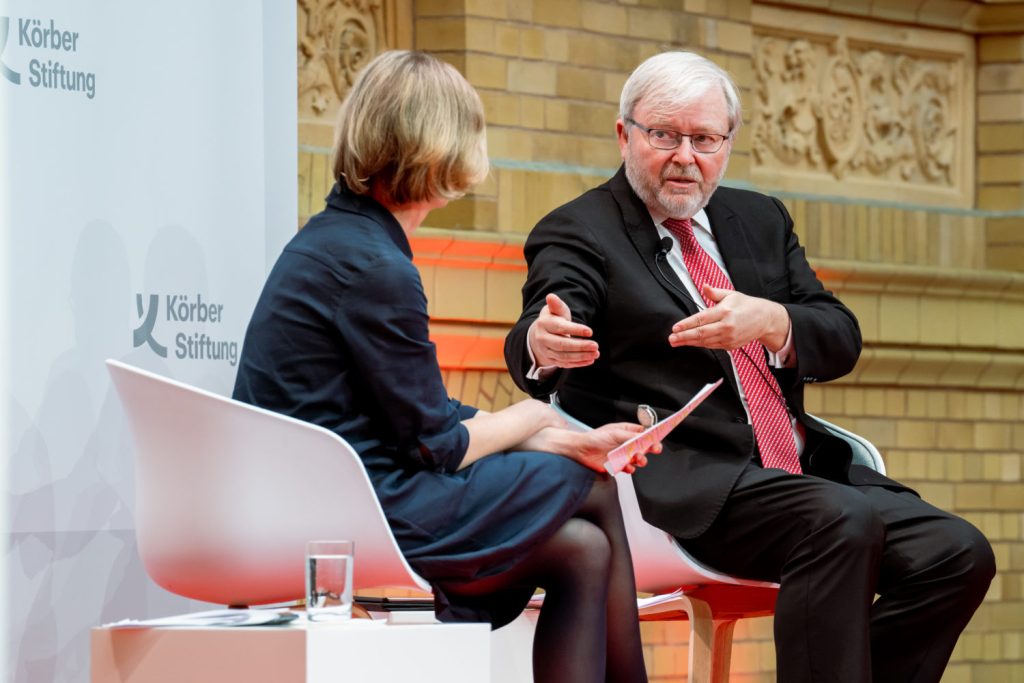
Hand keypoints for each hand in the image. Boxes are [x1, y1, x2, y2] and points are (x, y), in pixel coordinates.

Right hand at [528, 293, 598, 368]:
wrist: (539, 335)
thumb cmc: (553, 319)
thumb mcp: (555, 310)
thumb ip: (556, 305)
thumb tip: (551, 296)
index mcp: (544, 324)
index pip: (560, 328)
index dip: (576, 330)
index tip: (590, 331)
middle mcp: (543, 339)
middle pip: (562, 345)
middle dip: (580, 346)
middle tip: (595, 345)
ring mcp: (546, 351)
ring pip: (564, 356)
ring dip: (581, 356)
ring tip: (596, 353)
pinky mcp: (551, 360)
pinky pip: (565, 364)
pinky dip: (578, 364)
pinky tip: (590, 360)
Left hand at [571, 423, 659, 473]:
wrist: (580, 451)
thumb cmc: (594, 438)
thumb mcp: (614, 433)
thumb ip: (630, 436)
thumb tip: (643, 437)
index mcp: (626, 431)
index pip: (643, 433)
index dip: (652, 435)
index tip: (658, 438)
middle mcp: (625, 443)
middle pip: (643, 446)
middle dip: (650, 448)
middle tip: (654, 449)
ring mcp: (622, 454)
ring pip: (637, 458)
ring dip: (641, 459)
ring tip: (639, 459)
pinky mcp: (618, 464)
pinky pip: (629, 468)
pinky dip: (630, 468)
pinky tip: (628, 467)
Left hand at [668, 284, 789, 351]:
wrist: (765, 319)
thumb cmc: (746, 305)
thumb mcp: (731, 294)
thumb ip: (715, 293)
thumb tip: (704, 286)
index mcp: (725, 311)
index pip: (701, 319)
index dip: (686, 324)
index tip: (675, 327)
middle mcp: (726, 326)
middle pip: (701, 333)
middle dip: (684, 337)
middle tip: (671, 338)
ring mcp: (729, 337)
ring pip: (705, 341)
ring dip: (689, 342)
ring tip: (676, 342)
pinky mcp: (730, 345)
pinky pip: (712, 346)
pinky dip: (700, 344)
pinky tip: (690, 343)